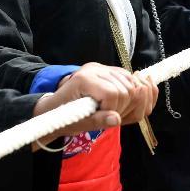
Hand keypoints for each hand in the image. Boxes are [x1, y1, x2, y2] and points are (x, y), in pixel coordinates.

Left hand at [38, 63, 158, 135]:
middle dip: (122, 107)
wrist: (56, 106)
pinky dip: (132, 94)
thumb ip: (97, 120)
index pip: (113, 93)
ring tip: (112, 110)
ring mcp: (104, 68)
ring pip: (132, 84)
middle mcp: (96, 69)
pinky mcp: (110, 71)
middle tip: (108, 115)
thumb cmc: (64, 116)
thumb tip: (116, 120)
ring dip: (129, 102)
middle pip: (127, 89)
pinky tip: (120, 103)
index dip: (113, 109)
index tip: (101, 117)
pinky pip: (132, 80)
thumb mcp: (77, 122)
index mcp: (84, 79)